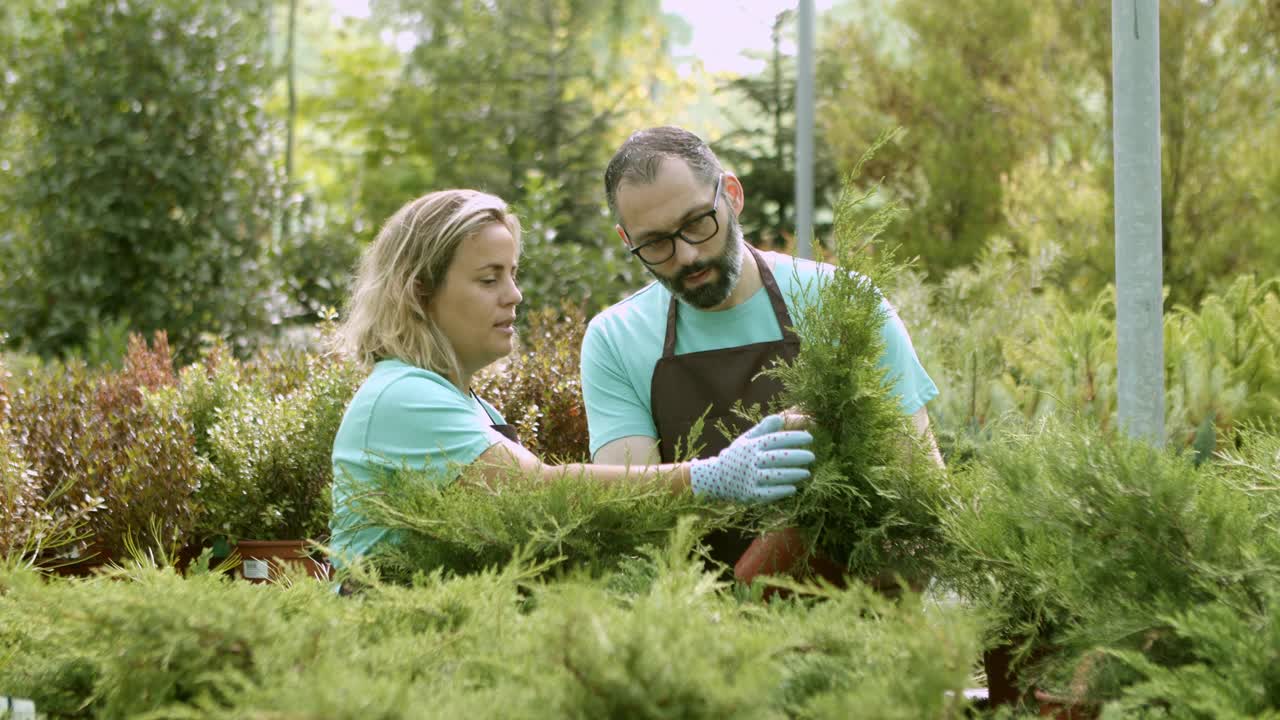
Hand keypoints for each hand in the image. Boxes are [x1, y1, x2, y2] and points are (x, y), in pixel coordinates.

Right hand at [689, 414, 814, 503]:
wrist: (715, 478)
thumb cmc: (738, 456)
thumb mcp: (747, 439)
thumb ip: (764, 428)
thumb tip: (780, 417)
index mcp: (752, 445)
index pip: (775, 439)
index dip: (793, 438)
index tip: (809, 438)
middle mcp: (751, 461)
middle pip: (777, 457)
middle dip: (796, 456)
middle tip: (812, 456)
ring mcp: (749, 478)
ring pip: (774, 476)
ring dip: (792, 474)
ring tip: (807, 473)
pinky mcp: (749, 494)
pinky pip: (767, 493)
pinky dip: (780, 491)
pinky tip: (793, 488)